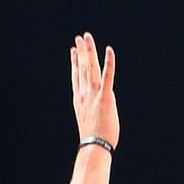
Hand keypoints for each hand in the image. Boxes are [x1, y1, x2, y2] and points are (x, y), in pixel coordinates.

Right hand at [70, 33, 118, 150]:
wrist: (94, 146)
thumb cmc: (94, 139)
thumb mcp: (89, 121)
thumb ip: (91, 110)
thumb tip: (96, 109)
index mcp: (80, 99)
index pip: (76, 76)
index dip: (75, 62)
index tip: (74, 51)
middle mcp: (85, 94)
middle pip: (83, 68)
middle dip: (82, 51)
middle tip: (80, 37)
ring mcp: (94, 95)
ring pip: (91, 68)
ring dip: (90, 51)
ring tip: (87, 38)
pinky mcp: (105, 97)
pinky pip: (108, 76)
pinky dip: (109, 63)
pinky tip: (109, 50)